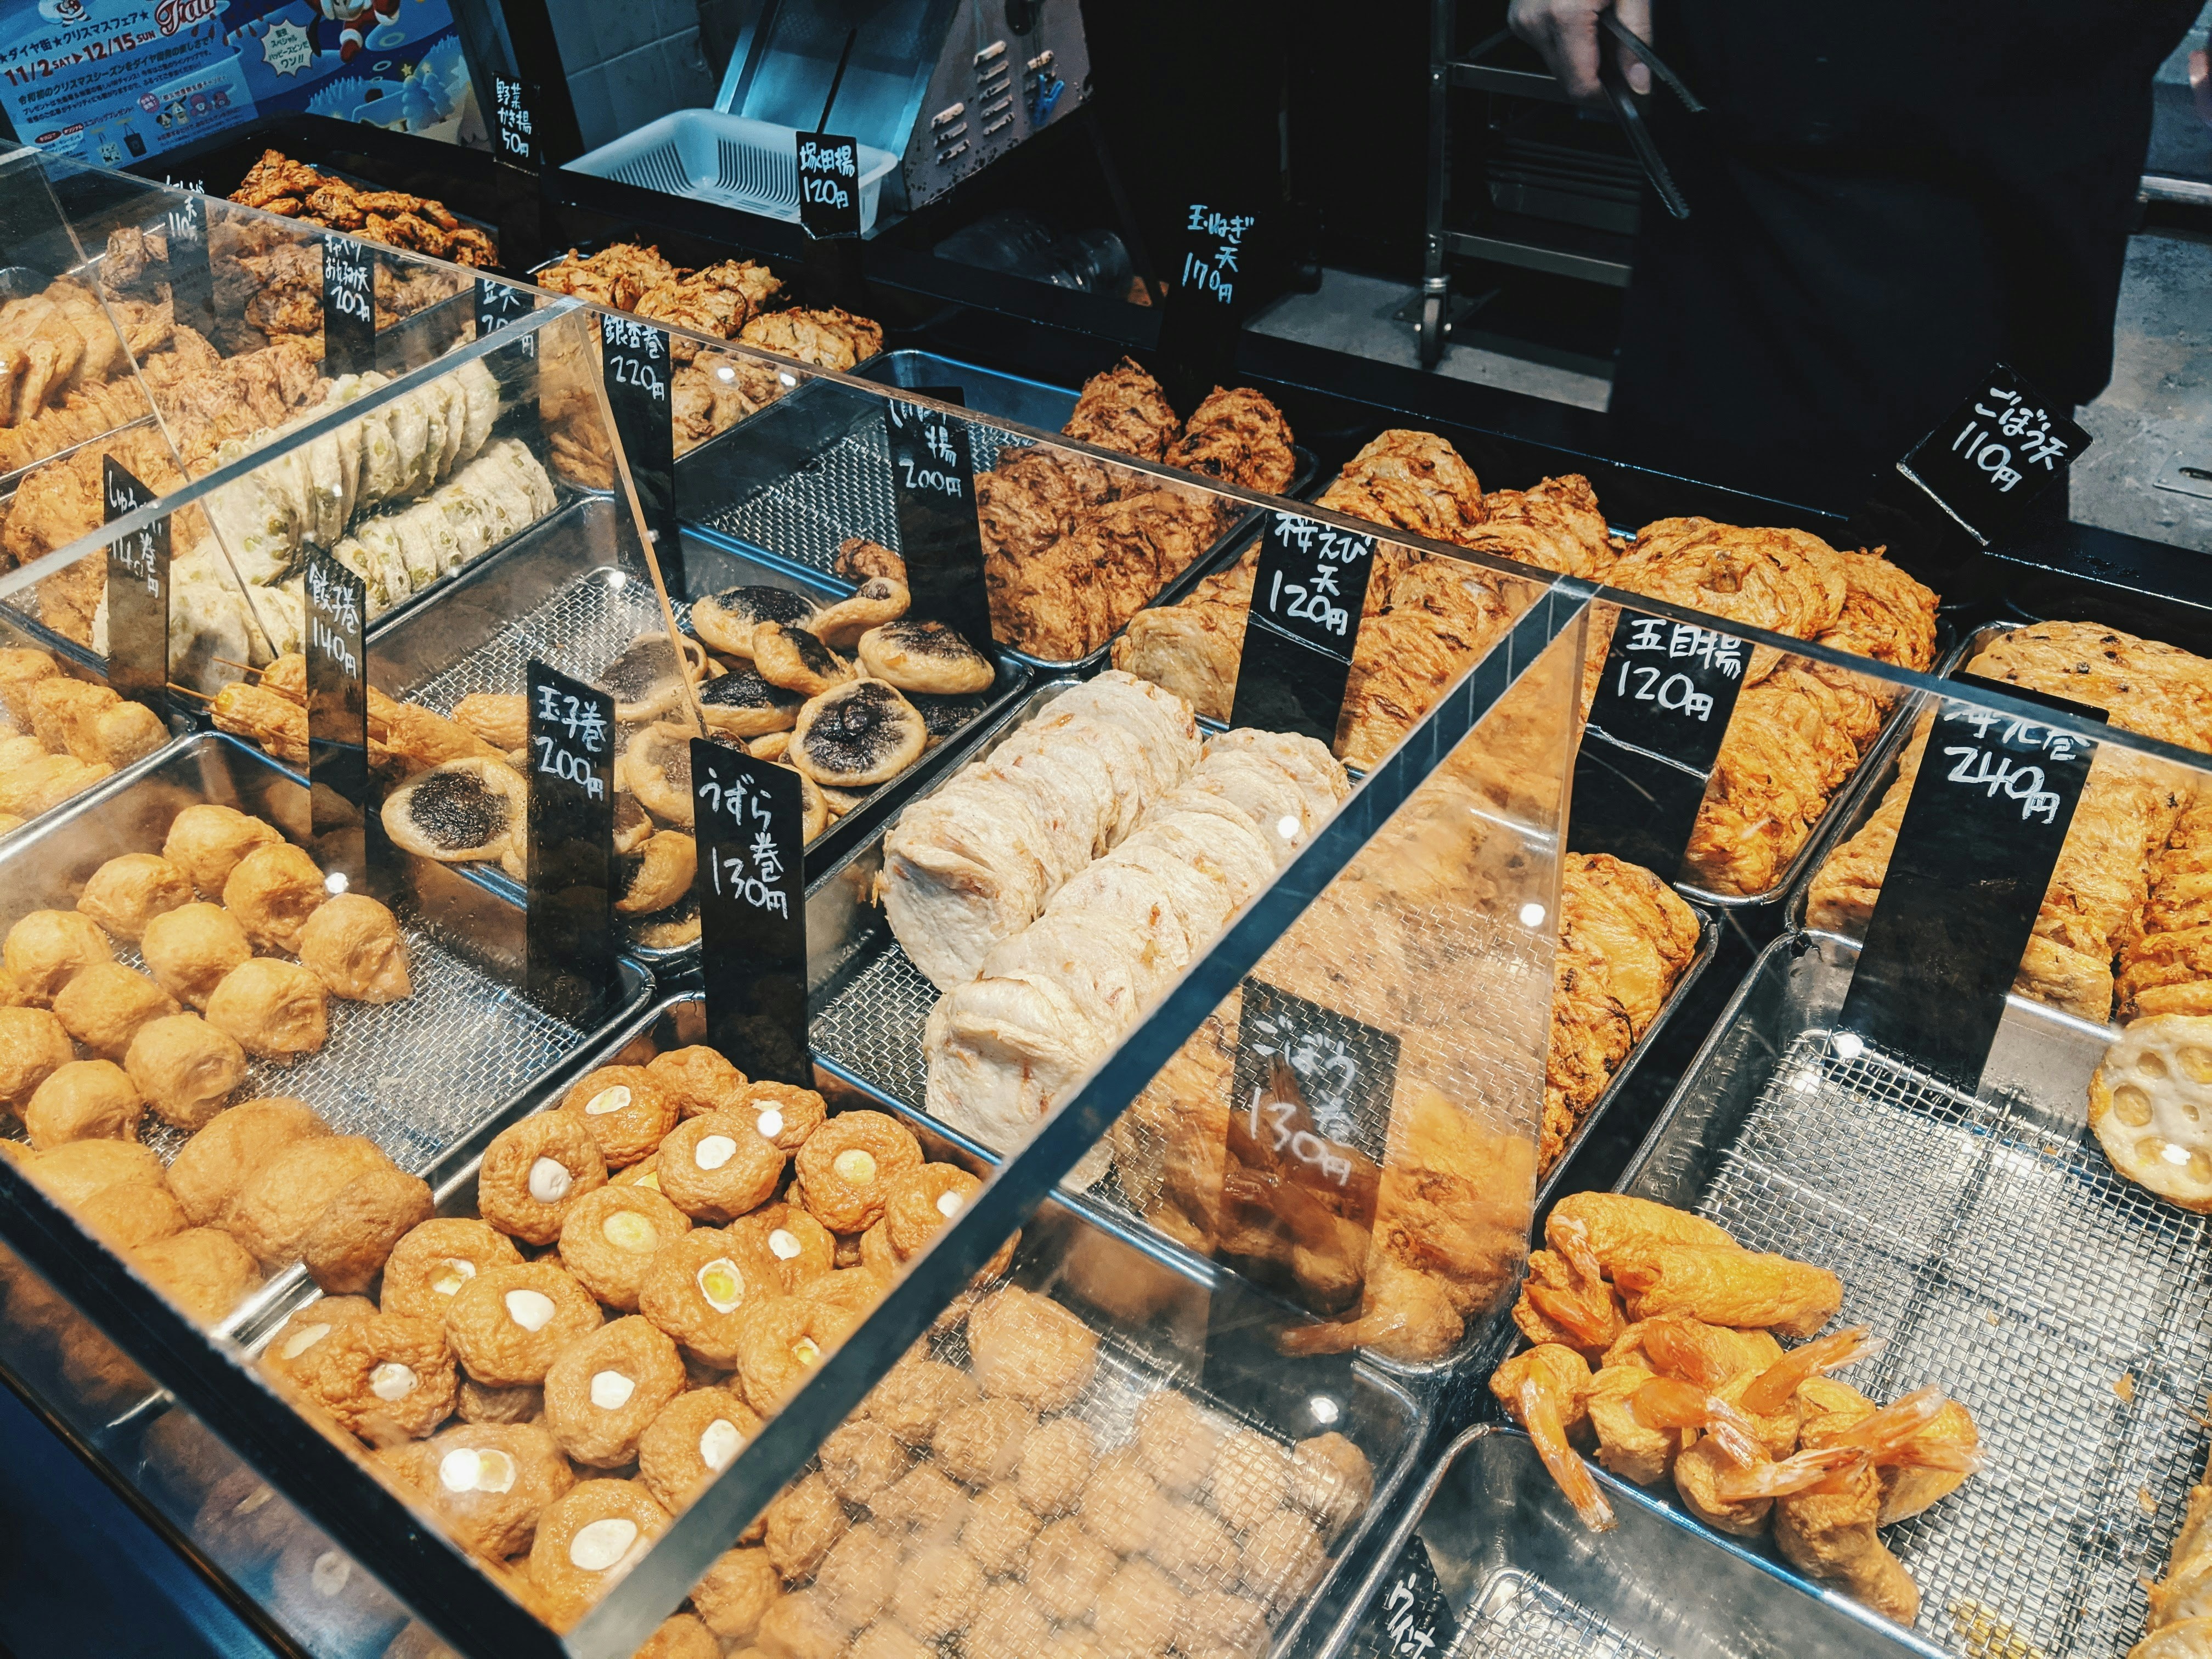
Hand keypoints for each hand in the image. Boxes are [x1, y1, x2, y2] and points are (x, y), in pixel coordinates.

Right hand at [1508, 0, 1651, 106]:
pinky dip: (1568, 38)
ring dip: (1582, 55)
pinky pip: (1545, 42)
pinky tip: (1583, 15)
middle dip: (1598, 73)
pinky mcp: (1519, 13)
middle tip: (1623, 52)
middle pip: (1567, 78)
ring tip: (1601, 23)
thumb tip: (1639, 80)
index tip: (1628, 92)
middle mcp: (1535, 20)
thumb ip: (1637, 39)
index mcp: (1563, 16)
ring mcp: (1523, 17)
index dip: (1607, 96)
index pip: (1580, 84)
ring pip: (1556, 62)